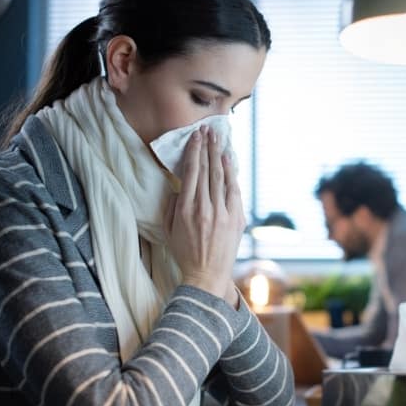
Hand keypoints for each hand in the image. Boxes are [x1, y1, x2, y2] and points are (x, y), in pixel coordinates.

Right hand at [164, 126, 244, 303]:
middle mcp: (205, 209)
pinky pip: (234, 191)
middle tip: (207, 130)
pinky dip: (231, 174)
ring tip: (218, 139)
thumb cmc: (185, 253)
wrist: (207, 275)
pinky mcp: (236, 220)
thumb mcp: (169, 230)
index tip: (194, 137)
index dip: (193, 152)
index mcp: (186, 210)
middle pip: (207, 170)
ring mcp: (223, 214)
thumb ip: (171, 206)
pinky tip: (228, 161)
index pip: (191, 173)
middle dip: (207, 147)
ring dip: (219, 155)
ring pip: (221, 178)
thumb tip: (179, 187)